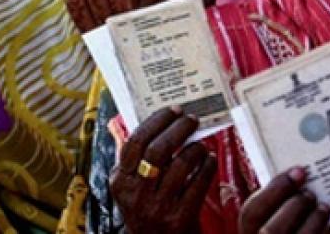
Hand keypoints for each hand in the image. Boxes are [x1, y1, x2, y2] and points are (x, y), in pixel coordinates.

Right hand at [110, 106, 216, 233]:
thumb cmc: (147, 207)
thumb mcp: (132, 185)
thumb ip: (135, 157)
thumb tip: (146, 119)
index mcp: (120, 181)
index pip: (135, 142)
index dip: (156, 121)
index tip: (173, 110)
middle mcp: (136, 194)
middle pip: (158, 149)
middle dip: (179, 128)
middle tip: (191, 119)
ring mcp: (158, 207)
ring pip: (182, 163)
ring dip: (195, 147)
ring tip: (200, 144)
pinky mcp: (180, 218)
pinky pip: (199, 182)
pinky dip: (208, 165)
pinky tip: (209, 160)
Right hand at [239, 168, 329, 233]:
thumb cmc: (284, 226)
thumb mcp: (270, 215)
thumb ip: (276, 201)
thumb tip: (299, 174)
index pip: (252, 212)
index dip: (276, 188)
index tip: (299, 172)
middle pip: (272, 231)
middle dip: (296, 205)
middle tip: (310, 193)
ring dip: (317, 218)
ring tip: (324, 208)